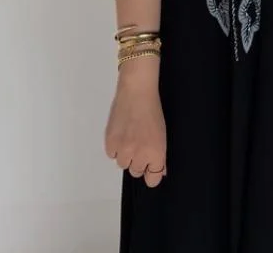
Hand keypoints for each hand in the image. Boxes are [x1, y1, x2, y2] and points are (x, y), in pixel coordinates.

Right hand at [105, 62, 166, 186]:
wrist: (137, 92)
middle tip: (139, 142)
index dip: (151, 171)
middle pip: (136, 172)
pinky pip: (111, 154)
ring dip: (125, 154)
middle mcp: (139, 156)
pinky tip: (121, 132)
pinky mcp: (110, 143)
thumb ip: (160, 156)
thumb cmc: (152, 110)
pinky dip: (115, 147)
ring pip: (122, 164)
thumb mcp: (162, 134)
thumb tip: (160, 172)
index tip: (150, 164)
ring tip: (130, 136)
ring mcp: (123, 150)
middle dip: (138, 160)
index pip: (153, 180)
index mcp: (156, 154)